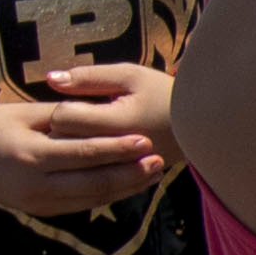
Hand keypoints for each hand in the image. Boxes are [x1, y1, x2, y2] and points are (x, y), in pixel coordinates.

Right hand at [0, 92, 167, 216]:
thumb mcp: (25, 115)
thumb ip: (64, 120)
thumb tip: (106, 117)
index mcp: (30, 156)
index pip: (86, 154)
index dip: (119, 149)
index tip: (146, 140)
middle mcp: (34, 185)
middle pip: (95, 183)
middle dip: (130, 173)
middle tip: (159, 160)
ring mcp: (35, 203)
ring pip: (91, 198)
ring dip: (125, 188)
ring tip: (151, 173)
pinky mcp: (38, 210)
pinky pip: (80, 204)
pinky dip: (106, 195)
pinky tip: (127, 184)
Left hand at [30, 61, 182, 183]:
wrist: (204, 126)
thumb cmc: (165, 93)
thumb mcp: (130, 75)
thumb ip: (89, 77)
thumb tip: (51, 79)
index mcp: (116, 122)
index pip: (63, 117)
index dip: (65, 107)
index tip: (81, 101)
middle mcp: (115, 151)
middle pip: (64, 141)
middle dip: (65, 128)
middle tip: (81, 118)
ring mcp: (120, 169)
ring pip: (75, 162)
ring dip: (74, 147)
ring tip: (88, 134)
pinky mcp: (123, 179)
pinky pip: (91, 174)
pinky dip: (88, 163)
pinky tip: (97, 152)